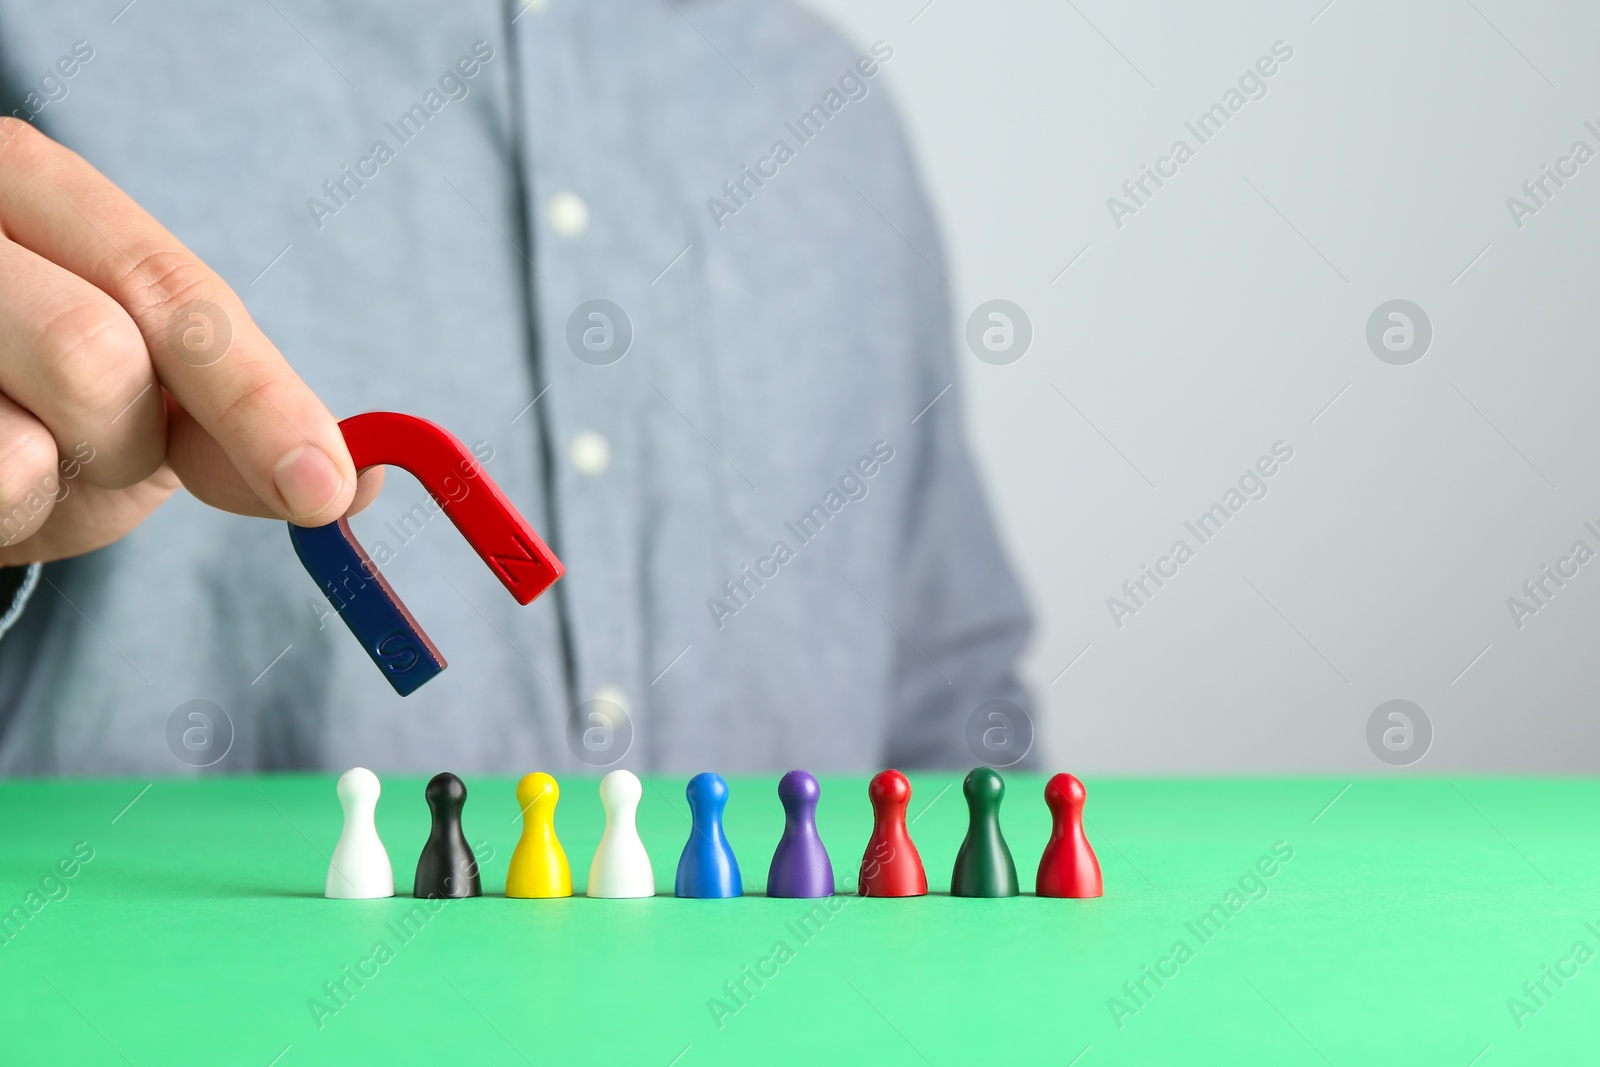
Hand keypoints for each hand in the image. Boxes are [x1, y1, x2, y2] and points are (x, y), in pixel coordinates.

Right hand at [0, 119, 381, 564]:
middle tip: (100, 451)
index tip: (323, 492)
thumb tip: (356, 485)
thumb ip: (235, 423)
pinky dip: (1, 509)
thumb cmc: (37, 405)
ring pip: (19, 443)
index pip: (171, 290)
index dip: (259, 400)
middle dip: (124, 441)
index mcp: (35, 186)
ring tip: (20, 449)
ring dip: (49, 483)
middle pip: (92, 353)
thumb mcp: (143, 397)